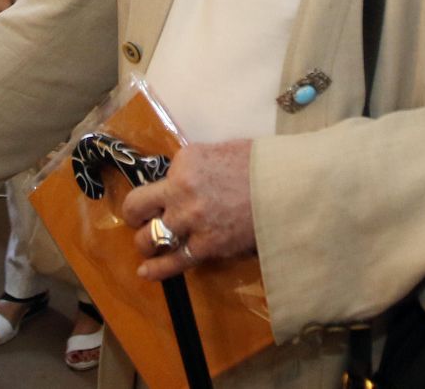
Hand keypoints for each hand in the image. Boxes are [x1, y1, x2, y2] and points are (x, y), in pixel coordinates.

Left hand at [120, 139, 256, 281]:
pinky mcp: (206, 245)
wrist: (288, 188)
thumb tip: (183, 179)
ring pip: (150, 237)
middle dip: (136, 216)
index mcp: (185, 160)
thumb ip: (195, 167)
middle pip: (137, 206)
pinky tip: (145, 272)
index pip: (155, 178)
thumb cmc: (260, 166)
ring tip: (149, 245)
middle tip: (141, 220)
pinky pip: (173, 261)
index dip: (156, 191)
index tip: (160, 197)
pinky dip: (157, 269)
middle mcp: (180, 188)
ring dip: (146, 242)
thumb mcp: (219, 152)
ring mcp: (191, 219)